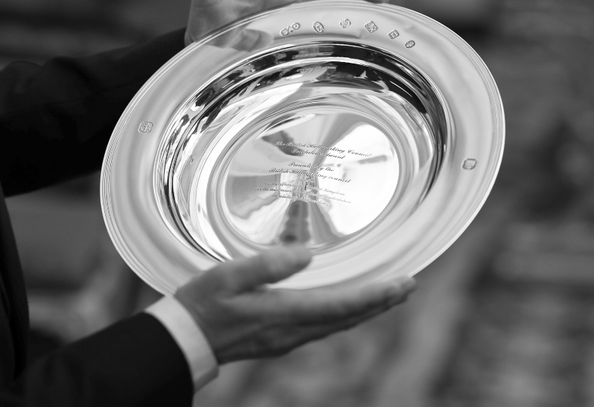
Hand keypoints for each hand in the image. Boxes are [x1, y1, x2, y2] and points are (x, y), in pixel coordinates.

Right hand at [174, 247, 415, 363]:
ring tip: (389, 293)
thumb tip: (307, 255)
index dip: (376, 295)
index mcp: (283, 313)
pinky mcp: (281, 339)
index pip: (341, 306)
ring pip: (339, 324)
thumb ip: (267, 265)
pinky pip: (325, 326)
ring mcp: (288, 338)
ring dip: (367, 309)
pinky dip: (346, 313)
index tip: (403, 283)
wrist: (184, 339)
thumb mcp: (227, 276)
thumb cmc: (203, 303)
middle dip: (381, 302)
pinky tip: (350, 305)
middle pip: (348, 318)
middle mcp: (292, 331)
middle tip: (408, 285)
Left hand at [184, 0, 396, 44]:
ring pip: (330, 15)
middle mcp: (287, 8)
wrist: (196, 59)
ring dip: (357, 7)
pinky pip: (320, 42)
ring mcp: (291, 30)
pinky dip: (342, 36)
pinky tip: (362, 34)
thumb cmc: (201, 25)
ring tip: (385, 0)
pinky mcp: (290, 51)